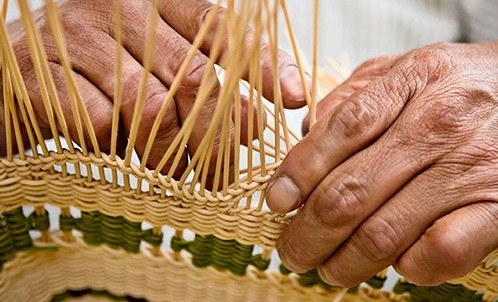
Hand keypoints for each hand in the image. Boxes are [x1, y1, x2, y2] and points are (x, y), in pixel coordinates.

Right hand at [2, 0, 307, 182]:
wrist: (15, 78)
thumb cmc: (96, 74)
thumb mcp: (154, 65)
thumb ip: (203, 79)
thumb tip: (263, 117)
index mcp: (155, 1)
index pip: (221, 30)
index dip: (262, 66)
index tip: (296, 98)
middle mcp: (120, 7)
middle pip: (195, 78)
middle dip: (218, 135)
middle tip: (225, 174)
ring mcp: (77, 36)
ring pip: (152, 107)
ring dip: (169, 153)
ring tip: (172, 172)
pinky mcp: (42, 73)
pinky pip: (102, 124)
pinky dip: (118, 148)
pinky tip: (118, 150)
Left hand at [266, 28, 497, 285]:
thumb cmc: (478, 85)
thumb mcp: (414, 67)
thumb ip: (357, 96)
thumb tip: (306, 136)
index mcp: (413, 82)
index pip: (337, 133)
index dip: (296, 174)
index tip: (277, 203)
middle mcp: (442, 123)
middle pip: (351, 192)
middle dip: (308, 234)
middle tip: (293, 252)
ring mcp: (476, 167)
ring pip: (387, 231)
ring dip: (347, 262)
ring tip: (330, 269)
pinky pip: (443, 252)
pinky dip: (409, 268)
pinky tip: (399, 264)